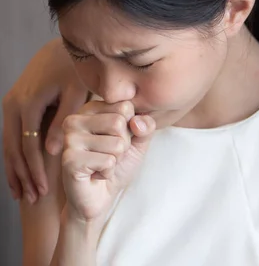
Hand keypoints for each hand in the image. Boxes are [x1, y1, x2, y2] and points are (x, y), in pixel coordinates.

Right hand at [3, 38, 88, 202]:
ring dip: (15, 171)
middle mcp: (14, 105)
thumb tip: (54, 150)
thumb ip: (67, 120)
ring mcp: (10, 105)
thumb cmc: (76, 69)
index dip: (36, 170)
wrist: (61, 48)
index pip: (29, 145)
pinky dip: (14, 157)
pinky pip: (11, 137)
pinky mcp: (14, 105)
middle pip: (13, 149)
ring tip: (24, 195)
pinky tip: (19, 175)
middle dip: (23, 176)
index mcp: (29, 103)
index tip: (45, 190)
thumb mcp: (76, 92)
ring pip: (8, 145)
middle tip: (34, 199)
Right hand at [61, 101, 155, 222]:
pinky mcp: (69, 160)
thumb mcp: (138, 141)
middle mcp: (75, 120)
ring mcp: (70, 139)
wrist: (101, 196)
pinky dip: (108, 172)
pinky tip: (96, 174)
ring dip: (116, 159)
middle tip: (109, 155)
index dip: (130, 128)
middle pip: (119, 123)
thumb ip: (145, 126)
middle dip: (123, 145)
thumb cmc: (117, 164)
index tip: (116, 139)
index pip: (125, 106)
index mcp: (90, 109)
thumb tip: (137, 122)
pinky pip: (108, 161)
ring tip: (101, 164)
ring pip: (116, 143)